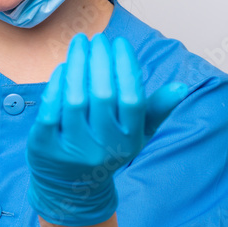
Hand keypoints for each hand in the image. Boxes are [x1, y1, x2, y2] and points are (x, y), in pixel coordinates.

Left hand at [26, 33, 187, 226]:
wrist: (71, 188)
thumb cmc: (107, 149)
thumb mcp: (137, 134)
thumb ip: (157, 109)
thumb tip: (182, 86)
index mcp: (128, 140)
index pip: (132, 98)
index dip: (126, 67)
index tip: (120, 43)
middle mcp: (102, 147)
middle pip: (103, 95)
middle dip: (100, 60)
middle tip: (97, 39)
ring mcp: (73, 148)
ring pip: (76, 98)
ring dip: (78, 65)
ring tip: (80, 43)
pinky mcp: (45, 146)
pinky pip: (51, 109)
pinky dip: (56, 84)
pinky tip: (63, 67)